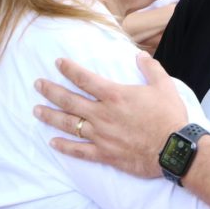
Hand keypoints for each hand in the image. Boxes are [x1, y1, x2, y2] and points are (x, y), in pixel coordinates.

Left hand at [34, 53, 187, 176]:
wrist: (173, 149)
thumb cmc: (169, 116)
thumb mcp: (164, 85)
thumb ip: (150, 68)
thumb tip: (140, 55)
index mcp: (115, 95)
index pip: (85, 79)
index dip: (69, 70)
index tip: (58, 63)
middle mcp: (102, 114)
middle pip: (69, 100)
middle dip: (51, 91)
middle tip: (37, 84)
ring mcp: (101, 135)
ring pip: (68, 124)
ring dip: (50, 116)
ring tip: (36, 110)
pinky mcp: (104, 153)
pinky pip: (79, 150)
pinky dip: (64, 147)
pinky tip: (53, 142)